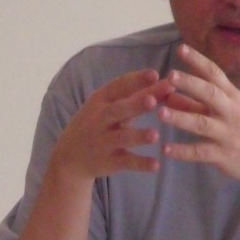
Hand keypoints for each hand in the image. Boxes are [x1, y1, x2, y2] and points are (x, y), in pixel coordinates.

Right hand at [50, 68, 172, 181]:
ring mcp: (103, 141)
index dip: (136, 80)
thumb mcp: (110, 107)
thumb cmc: (97, 124)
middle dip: (135, 105)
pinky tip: (156, 165)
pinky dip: (140, 164)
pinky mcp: (108, 161)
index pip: (118, 86)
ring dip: (138, 136)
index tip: (155, 74)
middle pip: (118, 110)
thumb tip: (168, 83)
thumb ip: (138, 95)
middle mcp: (99, 119)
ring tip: (155, 135)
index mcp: (101, 100)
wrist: (70, 157)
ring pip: (122, 138)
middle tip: (152, 100)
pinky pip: (126, 162)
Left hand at [157, 45, 239, 204]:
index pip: (216, 74)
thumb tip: (169, 94)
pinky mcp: (224, 156)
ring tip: (160, 112)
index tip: (181, 48)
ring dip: (180, 117)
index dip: (198, 61)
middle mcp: (232, 113)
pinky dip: (182, 151)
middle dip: (190, 83)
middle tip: (169, 75)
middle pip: (210, 94)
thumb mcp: (229, 114)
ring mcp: (228, 134)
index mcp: (235, 98)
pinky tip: (165, 149)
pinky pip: (200, 152)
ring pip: (202, 123)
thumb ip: (197, 105)